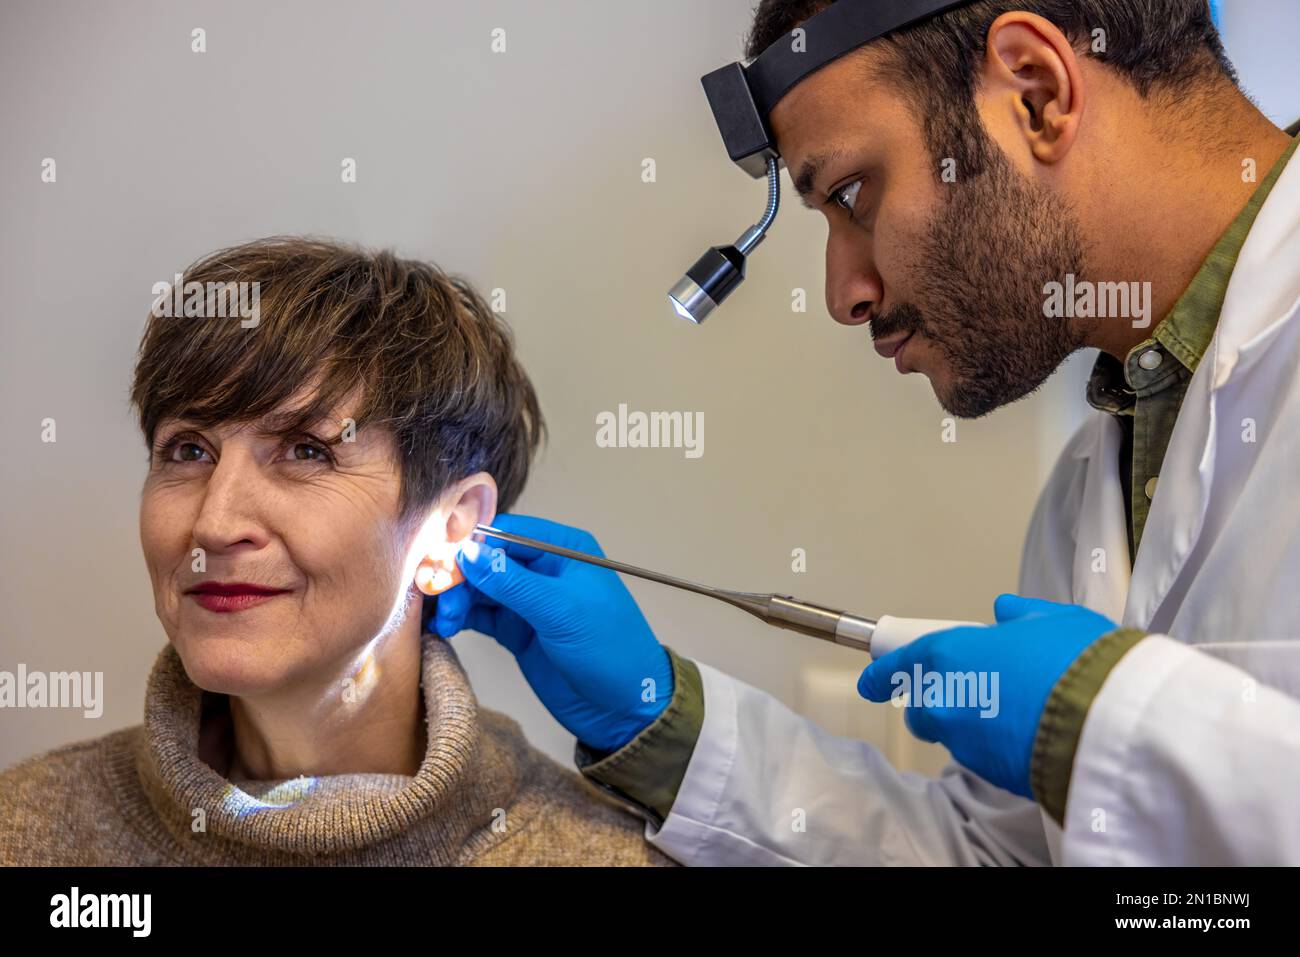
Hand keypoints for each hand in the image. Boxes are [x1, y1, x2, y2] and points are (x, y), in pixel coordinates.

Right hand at [433, 514, 672, 751]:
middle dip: (460, 577)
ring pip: (479, 589)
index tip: (441, 562)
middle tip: (441, 600)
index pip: (506, 534)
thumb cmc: (611, 651)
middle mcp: (544, 570)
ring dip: (456, 600)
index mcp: (563, 551)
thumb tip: (470, 553)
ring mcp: (529, 602)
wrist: (624, 708)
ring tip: (445, 620)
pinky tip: (445, 626)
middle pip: (486, 561)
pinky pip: (481, 615)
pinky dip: (461, 618)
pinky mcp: (517, 631)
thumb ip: (513, 583)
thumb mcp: (561, 612)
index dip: (471, 545)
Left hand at [857, 595, 1117, 797]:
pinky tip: (1026, 734)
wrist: (1111, 721)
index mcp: (950, 655)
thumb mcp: (1053, 620)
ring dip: (969, 725)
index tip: (871, 681)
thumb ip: (1021, 616)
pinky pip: (983, 757)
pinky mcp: (991, 775)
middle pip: (921, 709)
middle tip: (968, 690)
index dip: (883, 674)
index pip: (900, 665)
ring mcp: (966, 742)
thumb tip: (1005, 611)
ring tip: (1012, 712)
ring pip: (952, 735)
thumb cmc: (1080, 661)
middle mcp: (946, 700)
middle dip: (934, 703)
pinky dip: (994, 746)